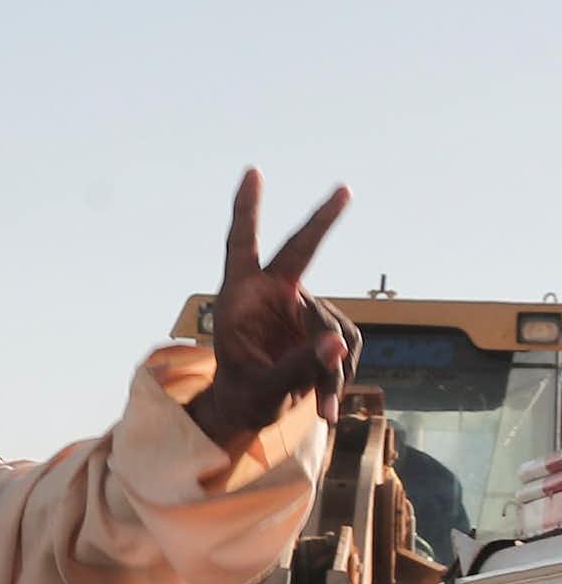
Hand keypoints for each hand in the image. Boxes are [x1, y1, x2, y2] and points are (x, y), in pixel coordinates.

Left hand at [186, 169, 360, 447]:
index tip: (253, 172)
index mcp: (239, 298)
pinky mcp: (323, 325)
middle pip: (300, 252)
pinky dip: (340, 376)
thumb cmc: (243, 395)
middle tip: (343, 190)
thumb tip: (336, 343)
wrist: (252, 411)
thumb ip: (296, 367)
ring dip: (332, 369)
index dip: (246, 209)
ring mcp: (300, 306)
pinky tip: (327, 403)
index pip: (241, 246)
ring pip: (333, 326)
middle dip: (322, 221)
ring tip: (322, 404)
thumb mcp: (262, 389)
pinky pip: (343, 345)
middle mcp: (271, 293)